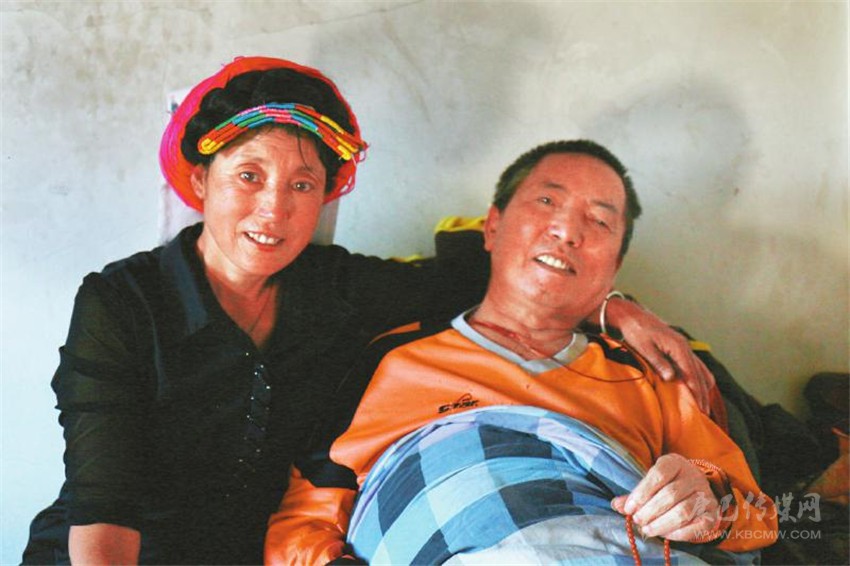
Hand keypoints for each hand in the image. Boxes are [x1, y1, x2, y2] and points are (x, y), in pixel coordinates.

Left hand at [604, 298, 714, 412]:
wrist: (633, 316)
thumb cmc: (636, 331)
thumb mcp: (644, 347)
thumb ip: (658, 362)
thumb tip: (671, 378)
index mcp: (678, 347)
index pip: (692, 373)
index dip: (696, 392)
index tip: (700, 408)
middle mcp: (685, 347)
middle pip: (699, 374)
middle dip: (703, 394)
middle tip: (705, 414)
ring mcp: (685, 347)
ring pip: (701, 370)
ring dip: (703, 388)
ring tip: (704, 405)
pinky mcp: (680, 349)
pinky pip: (696, 365)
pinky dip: (700, 378)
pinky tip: (700, 388)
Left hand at [610, 454, 720, 541]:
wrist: (695, 490)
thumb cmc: (666, 485)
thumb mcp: (651, 483)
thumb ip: (635, 494)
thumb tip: (616, 504)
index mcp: (674, 463)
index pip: (658, 474)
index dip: (641, 493)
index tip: (628, 509)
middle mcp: (693, 476)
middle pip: (670, 494)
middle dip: (650, 511)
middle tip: (637, 520)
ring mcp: (704, 494)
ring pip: (683, 511)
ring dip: (662, 524)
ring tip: (647, 529)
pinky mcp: (712, 513)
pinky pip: (697, 526)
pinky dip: (678, 533)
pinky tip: (665, 534)